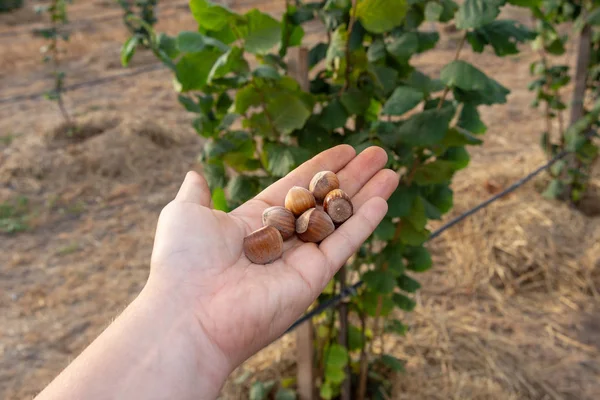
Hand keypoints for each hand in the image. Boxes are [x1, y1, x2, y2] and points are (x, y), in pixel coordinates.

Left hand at [148, 145, 398, 373]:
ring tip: (391, 170)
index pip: (295, 188)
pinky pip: (343, 244)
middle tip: (378, 153)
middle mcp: (281, 241)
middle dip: (351, 176)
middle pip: (323, 201)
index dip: (320, 167)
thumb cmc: (183, 261)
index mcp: (254, 223)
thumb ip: (196, 193)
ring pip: (340, 220)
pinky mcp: (314, 278)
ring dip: (367, 195)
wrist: (190, 311)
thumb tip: (195, 174)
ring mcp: (299, 260)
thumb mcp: (185, 213)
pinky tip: (383, 199)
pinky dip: (364, 222)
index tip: (345, 149)